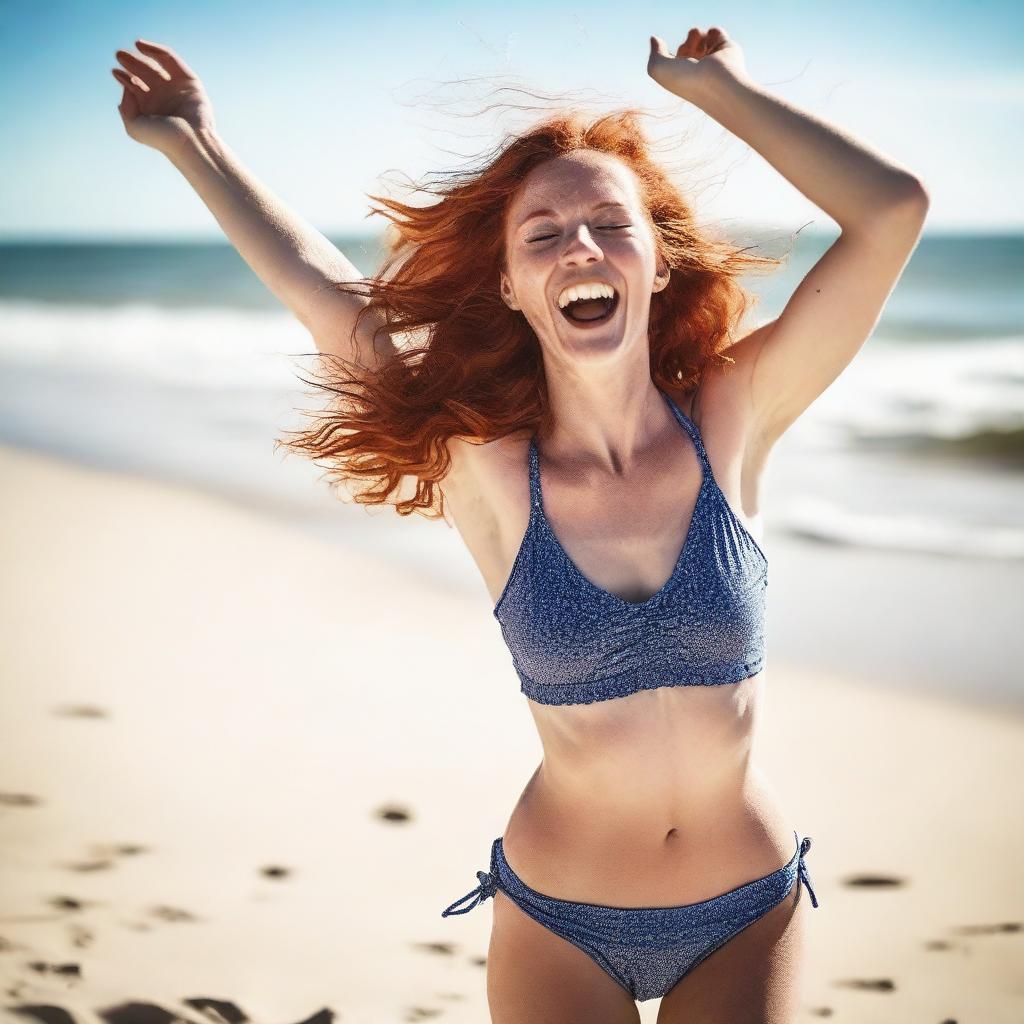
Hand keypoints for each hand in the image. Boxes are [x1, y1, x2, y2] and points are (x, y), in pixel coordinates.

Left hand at [111, 40, 215, 154]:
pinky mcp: (190, 81)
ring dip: (141, 57)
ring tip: (127, 53)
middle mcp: (164, 97)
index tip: (115, 72)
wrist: (190, 142)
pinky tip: (141, 46)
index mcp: (151, 108)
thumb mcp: (134, 126)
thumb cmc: (163, 138)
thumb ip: (126, 107)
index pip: (136, 87)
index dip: (124, 78)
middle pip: (145, 74)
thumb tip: (128, 88)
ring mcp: (177, 88)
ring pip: (157, 66)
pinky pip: (172, 60)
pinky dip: (157, 51)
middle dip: (131, 64)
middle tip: (119, 55)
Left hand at [647, 26, 749, 99]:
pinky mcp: (726, 50)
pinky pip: (716, 33)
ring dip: (695, 34)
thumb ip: (654, 52)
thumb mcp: (658, 68)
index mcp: (682, 79)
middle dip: (685, 44)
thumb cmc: (685, 80)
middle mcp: (698, 71)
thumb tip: (655, 39)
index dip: (666, 53)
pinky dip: (712, 32)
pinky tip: (711, 39)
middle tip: (687, 53)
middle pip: (686, 47)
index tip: (669, 57)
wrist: (715, 83)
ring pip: (700, 38)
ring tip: (698, 40)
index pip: (673, 60)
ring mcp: (712, 61)